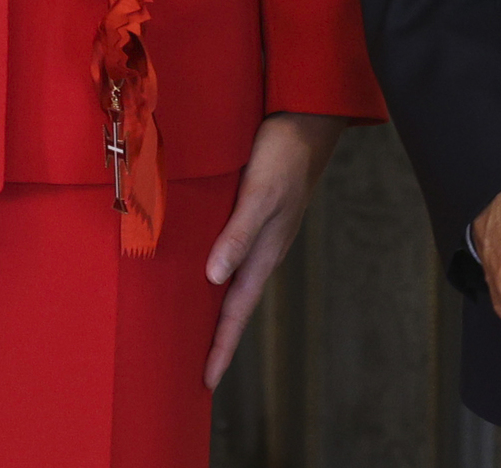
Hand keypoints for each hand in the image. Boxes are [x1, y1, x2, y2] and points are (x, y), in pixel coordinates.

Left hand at [202, 113, 346, 387]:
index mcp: (264, 253)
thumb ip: (238, 234)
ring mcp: (261, 233)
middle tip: (198, 372)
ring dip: (216, 308)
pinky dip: (218, 272)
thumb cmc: (283, 155)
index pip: (237, 312)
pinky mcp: (255, 214)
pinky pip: (231, 254)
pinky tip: (203, 271)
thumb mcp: (260, 194)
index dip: (221, 346)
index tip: (206, 382)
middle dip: (219, 339)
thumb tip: (213, 277)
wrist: (306, 119)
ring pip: (233, 281)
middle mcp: (262, 249)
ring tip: (194, 331)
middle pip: (235, 304)